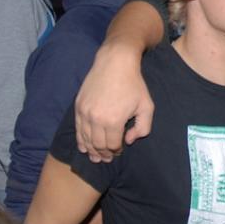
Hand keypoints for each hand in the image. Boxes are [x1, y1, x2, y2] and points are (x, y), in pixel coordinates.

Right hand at [75, 42, 153, 162]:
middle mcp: (96, 119)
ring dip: (91, 150)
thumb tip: (128, 140)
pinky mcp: (78, 107)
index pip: (112, 145)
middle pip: (98, 145)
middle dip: (103, 154)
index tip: (119, 151)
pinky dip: (80, 140)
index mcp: (114, 121)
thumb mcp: (147, 106)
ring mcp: (85, 113)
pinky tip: (84, 147)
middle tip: (107, 159)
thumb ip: (142, 128)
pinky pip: (77, 129)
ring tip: (96, 157)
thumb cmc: (134, 85)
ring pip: (85, 139)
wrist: (115, 63)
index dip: (116, 152)